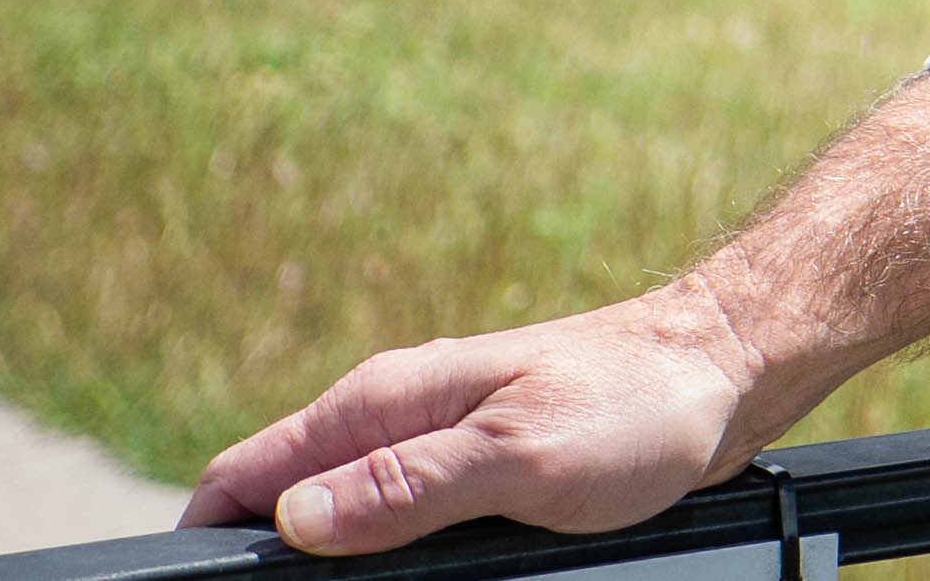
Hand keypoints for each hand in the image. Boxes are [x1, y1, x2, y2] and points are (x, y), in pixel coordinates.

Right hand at [178, 276, 769, 554]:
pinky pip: (395, 514)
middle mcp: (393, 415)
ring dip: (322, 561)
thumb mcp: (516, 457)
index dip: (206, 543)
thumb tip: (295, 522)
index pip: (242, 476)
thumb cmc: (635, 404)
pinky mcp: (471, 463)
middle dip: (262, 563)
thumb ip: (405, 487)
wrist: (723, 370)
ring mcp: (432, 438)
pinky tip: (397, 580)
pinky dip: (378, 553)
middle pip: (281, 502)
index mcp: (382, 402)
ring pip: (337, 513)